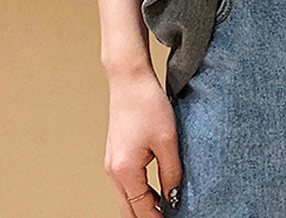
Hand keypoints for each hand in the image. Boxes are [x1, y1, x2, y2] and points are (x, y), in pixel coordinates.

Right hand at [103, 68, 182, 216]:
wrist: (130, 80)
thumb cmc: (148, 105)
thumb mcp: (167, 140)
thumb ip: (171, 172)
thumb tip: (173, 197)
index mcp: (125, 171)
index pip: (141, 209)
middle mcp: (114, 171)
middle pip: (128, 210)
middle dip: (146, 217)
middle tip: (168, 216)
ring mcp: (112, 163)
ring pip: (126, 198)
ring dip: (143, 206)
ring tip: (166, 208)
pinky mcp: (116, 155)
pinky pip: (126, 184)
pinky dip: (139, 193)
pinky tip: (156, 190)